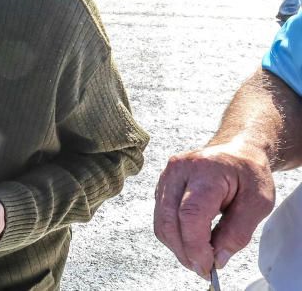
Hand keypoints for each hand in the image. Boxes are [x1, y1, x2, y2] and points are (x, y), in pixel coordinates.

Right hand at [154, 141, 274, 278]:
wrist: (236, 150)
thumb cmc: (248, 172)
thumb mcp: (258, 202)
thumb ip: (238, 231)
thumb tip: (218, 258)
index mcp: (204, 171)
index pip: (190, 214)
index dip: (196, 245)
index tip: (209, 265)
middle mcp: (178, 171)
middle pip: (168, 220)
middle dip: (185, 251)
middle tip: (204, 268)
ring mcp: (166, 176)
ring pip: (160, 221)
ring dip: (178, 246)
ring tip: (200, 256)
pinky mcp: (162, 185)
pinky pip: (160, 217)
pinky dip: (174, 235)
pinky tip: (193, 241)